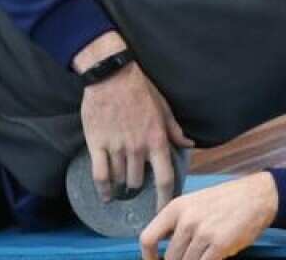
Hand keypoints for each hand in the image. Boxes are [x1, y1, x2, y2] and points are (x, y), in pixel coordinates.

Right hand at [75, 32, 193, 209]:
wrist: (110, 75)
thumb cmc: (140, 90)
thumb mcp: (163, 108)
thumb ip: (175, 130)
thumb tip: (189, 144)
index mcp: (156, 140)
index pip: (165, 178)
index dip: (165, 199)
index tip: (163, 210)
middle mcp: (137, 148)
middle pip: (139, 182)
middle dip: (138, 187)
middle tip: (136, 187)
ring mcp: (116, 147)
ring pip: (120, 179)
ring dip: (122, 185)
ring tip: (121, 187)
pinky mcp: (97, 144)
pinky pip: (100, 174)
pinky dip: (103, 189)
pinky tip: (106, 195)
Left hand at [140, 173, 278, 259]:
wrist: (257, 196)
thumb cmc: (225, 201)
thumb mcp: (193, 203)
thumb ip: (176, 223)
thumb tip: (162, 248)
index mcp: (175, 208)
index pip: (147, 238)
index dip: (148, 257)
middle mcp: (186, 220)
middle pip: (170, 257)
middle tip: (190, 257)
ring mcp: (203, 232)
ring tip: (206, 253)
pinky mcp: (220, 244)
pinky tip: (213, 256)